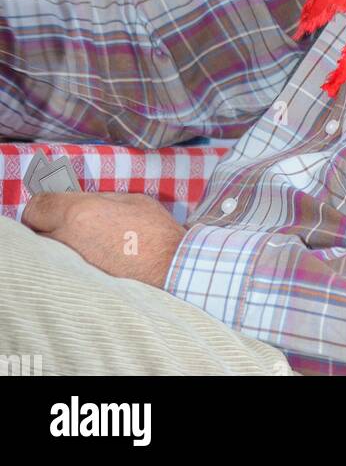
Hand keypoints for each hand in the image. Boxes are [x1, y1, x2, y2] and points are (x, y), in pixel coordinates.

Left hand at [22, 191, 185, 287]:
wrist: (171, 269)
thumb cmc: (155, 231)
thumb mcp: (130, 199)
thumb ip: (99, 199)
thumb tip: (83, 201)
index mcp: (79, 212)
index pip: (37, 206)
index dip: (44, 203)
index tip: (53, 204)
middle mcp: (67, 240)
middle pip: (37, 230)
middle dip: (48, 225)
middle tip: (67, 223)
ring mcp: (71, 266)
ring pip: (49, 252)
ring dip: (59, 245)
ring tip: (83, 242)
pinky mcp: (79, 284)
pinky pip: (64, 268)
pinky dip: (71, 263)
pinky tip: (93, 259)